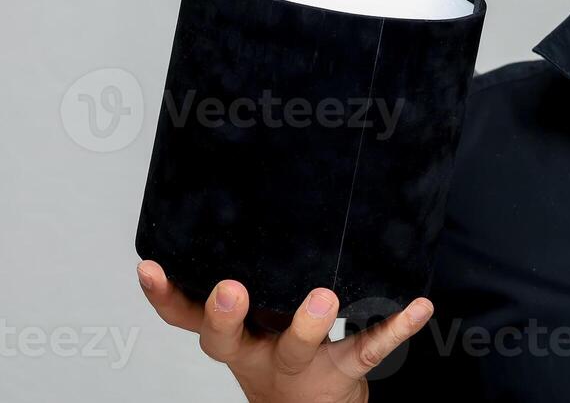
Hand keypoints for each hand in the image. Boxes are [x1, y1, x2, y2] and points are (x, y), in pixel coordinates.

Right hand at [136, 259, 431, 402]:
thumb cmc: (281, 351)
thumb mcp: (254, 319)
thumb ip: (249, 274)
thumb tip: (242, 198)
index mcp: (233, 335)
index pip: (186, 317)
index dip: (164, 295)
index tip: (148, 265)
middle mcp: (257, 351)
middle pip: (229, 339)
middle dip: (226, 314)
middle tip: (230, 287)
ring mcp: (300, 364)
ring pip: (298, 348)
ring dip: (308, 324)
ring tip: (323, 298)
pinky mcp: (344, 371)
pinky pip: (370, 348)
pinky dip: (397, 326)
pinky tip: (420, 306)